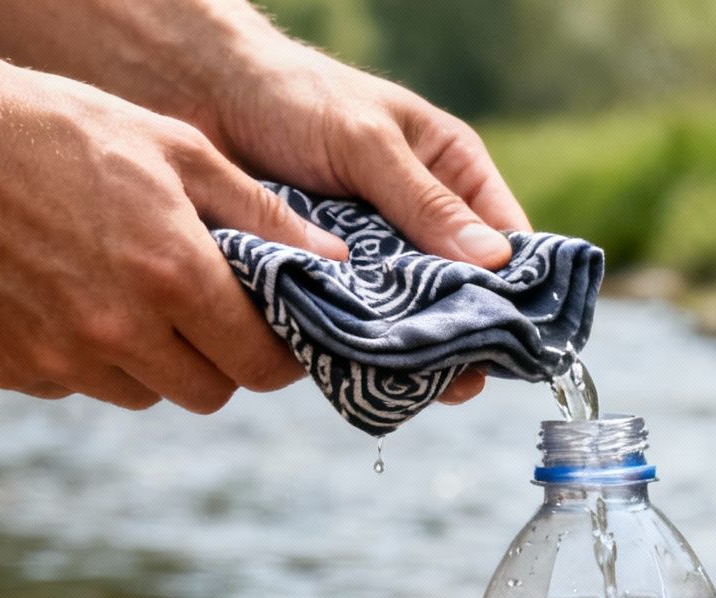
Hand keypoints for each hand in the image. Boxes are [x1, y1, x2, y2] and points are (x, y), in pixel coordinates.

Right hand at [0, 64, 348, 411]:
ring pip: (143, 393)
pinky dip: (86, 357)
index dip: (279, 357)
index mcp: (172, 275)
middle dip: (220, 362)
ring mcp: (58, 355)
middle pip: (208, 393)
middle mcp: (118, 328)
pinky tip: (67, 296)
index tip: (278, 339)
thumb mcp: (177, 150)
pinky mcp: (8, 367)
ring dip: (152, 361)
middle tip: (207, 317)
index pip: (260, 363)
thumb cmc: (60, 129)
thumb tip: (334, 263)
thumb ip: (262, 216)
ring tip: (131, 296)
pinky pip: (75, 384)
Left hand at [204, 40, 533, 404]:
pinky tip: (366, 372)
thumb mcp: (368, 142)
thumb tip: (493, 261)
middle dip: (462, 331)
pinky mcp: (330, 280)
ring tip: (420, 383)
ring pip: (409, 314)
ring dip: (410, 346)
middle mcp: (421, 221)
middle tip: (465, 376)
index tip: (515, 332)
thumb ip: (425, 201)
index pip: (506, 239)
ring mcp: (377, 256)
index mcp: (453, 175)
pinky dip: (359, 344)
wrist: (200, 96)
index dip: (515, 287)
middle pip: (461, 290)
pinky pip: (355, 321)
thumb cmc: (294, 95)